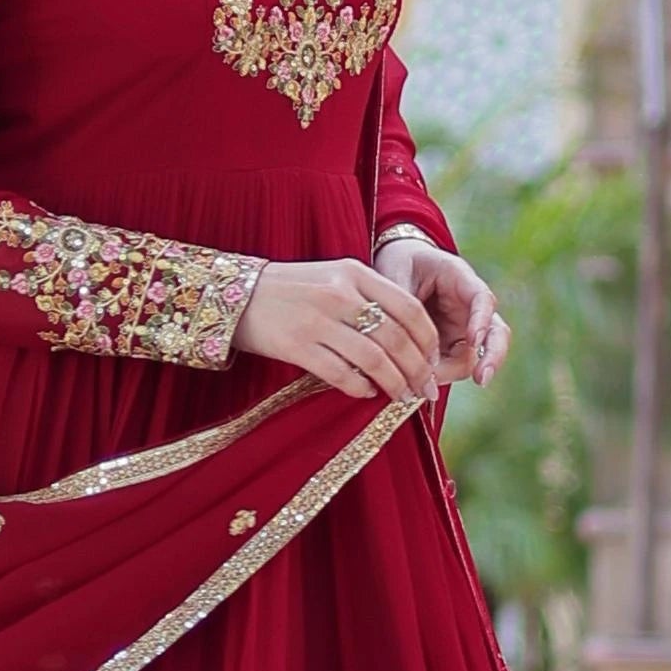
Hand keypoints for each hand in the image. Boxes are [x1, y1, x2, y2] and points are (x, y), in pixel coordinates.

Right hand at [233, 256, 439, 400]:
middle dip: (418, 370)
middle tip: (426, 391)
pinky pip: (341, 373)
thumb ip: (369, 299)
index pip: (409, 308)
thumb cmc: (292, 290)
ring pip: (374, 359)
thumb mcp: (334, 278)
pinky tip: (367, 392)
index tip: (434, 361)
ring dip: (395, 384)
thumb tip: (409, 341)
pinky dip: (360, 387)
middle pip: (396, 338)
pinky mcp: (296, 345)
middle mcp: (339, 293)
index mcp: (354, 272)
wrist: (236, 295)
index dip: (428, 340)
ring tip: (402, 397)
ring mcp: (317, 320)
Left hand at [374, 232, 509, 388]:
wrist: (394, 265)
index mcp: (459, 277)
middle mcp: (469, 306)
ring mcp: (463, 327)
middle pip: (495, 333)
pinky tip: (421, 384)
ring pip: (474, 356)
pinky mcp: (451, 345)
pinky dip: (440, 377)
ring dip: (452, 372)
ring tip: (423, 381)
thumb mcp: (395, 274)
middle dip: (492, 357)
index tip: (474, 339)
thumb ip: (404, 305)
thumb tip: (411, 346)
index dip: (482, 319)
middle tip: (481, 379)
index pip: (482, 298)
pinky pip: (454, 366)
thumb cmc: (397, 262)